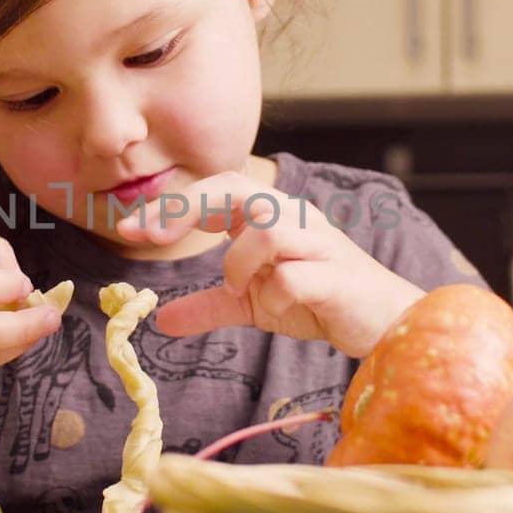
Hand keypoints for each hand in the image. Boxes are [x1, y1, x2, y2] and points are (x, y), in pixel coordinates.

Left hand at [115, 171, 422, 356]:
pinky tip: (276, 310)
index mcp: (271, 216)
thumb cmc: (320, 301)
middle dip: (187, 209)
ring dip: (238, 262)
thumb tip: (159, 320)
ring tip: (239, 290)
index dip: (172, 205)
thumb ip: (210, 306)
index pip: (216, 189)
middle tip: (148, 237)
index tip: (128, 228)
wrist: (383, 324)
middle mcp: (295, 218)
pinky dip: (274, 295)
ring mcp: (319, 244)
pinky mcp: (337, 277)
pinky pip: (294, 277)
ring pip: (268, 227)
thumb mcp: (253, 304)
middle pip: (238, 188)